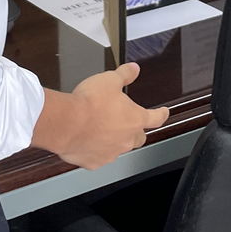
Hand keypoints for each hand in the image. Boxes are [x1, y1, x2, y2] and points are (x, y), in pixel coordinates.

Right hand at [36, 63, 169, 169]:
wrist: (66, 123)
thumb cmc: (89, 103)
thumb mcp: (110, 80)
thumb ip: (124, 75)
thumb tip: (133, 69)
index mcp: (135, 119)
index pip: (156, 118)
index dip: (161, 114)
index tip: (163, 113)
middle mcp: (126, 139)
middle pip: (139, 137)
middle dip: (135, 130)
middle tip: (125, 122)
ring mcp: (111, 153)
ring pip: (119, 148)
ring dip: (114, 140)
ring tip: (101, 129)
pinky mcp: (94, 162)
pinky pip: (99, 157)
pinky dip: (96, 150)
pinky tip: (88, 141)